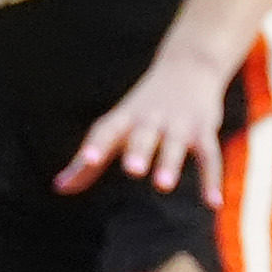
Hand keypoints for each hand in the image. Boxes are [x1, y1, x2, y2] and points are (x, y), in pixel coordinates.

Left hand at [57, 43, 234, 195]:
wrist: (188, 67)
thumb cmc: (144, 107)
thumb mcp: (116, 127)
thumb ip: (88, 163)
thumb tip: (59, 189)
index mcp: (125, 118)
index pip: (107, 129)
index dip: (97, 144)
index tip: (87, 159)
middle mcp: (150, 119)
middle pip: (143, 135)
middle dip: (138, 151)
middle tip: (132, 169)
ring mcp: (178, 124)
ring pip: (174, 144)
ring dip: (169, 163)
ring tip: (162, 185)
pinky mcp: (204, 130)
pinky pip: (209, 156)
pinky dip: (212, 179)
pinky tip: (213, 203)